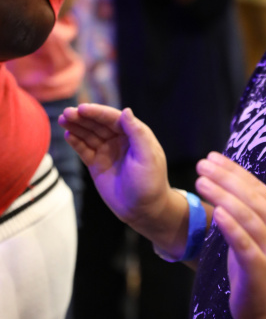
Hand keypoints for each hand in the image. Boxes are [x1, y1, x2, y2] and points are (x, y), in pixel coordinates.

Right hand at [59, 104, 172, 236]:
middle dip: (83, 117)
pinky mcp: (97, 164)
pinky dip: (76, 142)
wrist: (143, 210)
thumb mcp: (148, 157)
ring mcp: (107, 151)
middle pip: (98, 124)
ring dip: (76, 126)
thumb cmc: (150, 183)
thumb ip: (137, 134)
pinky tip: (68, 135)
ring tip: (63, 120)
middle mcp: (120, 140)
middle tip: (67, 113)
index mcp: (134, 134)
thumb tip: (126, 111)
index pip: (113, 118)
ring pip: (89, 135)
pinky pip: (84, 150)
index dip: (97, 112)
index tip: (82, 109)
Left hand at [195, 154, 265, 318]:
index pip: (254, 184)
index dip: (233, 169)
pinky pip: (244, 243)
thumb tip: (221, 180)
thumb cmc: (256, 265)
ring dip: (223, 196)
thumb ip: (244, 209)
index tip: (211, 156)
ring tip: (201, 182)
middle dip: (225, 177)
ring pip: (247, 215)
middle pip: (250, 196)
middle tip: (201, 164)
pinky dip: (232, 227)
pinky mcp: (259, 267)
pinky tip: (217, 213)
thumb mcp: (252, 233)